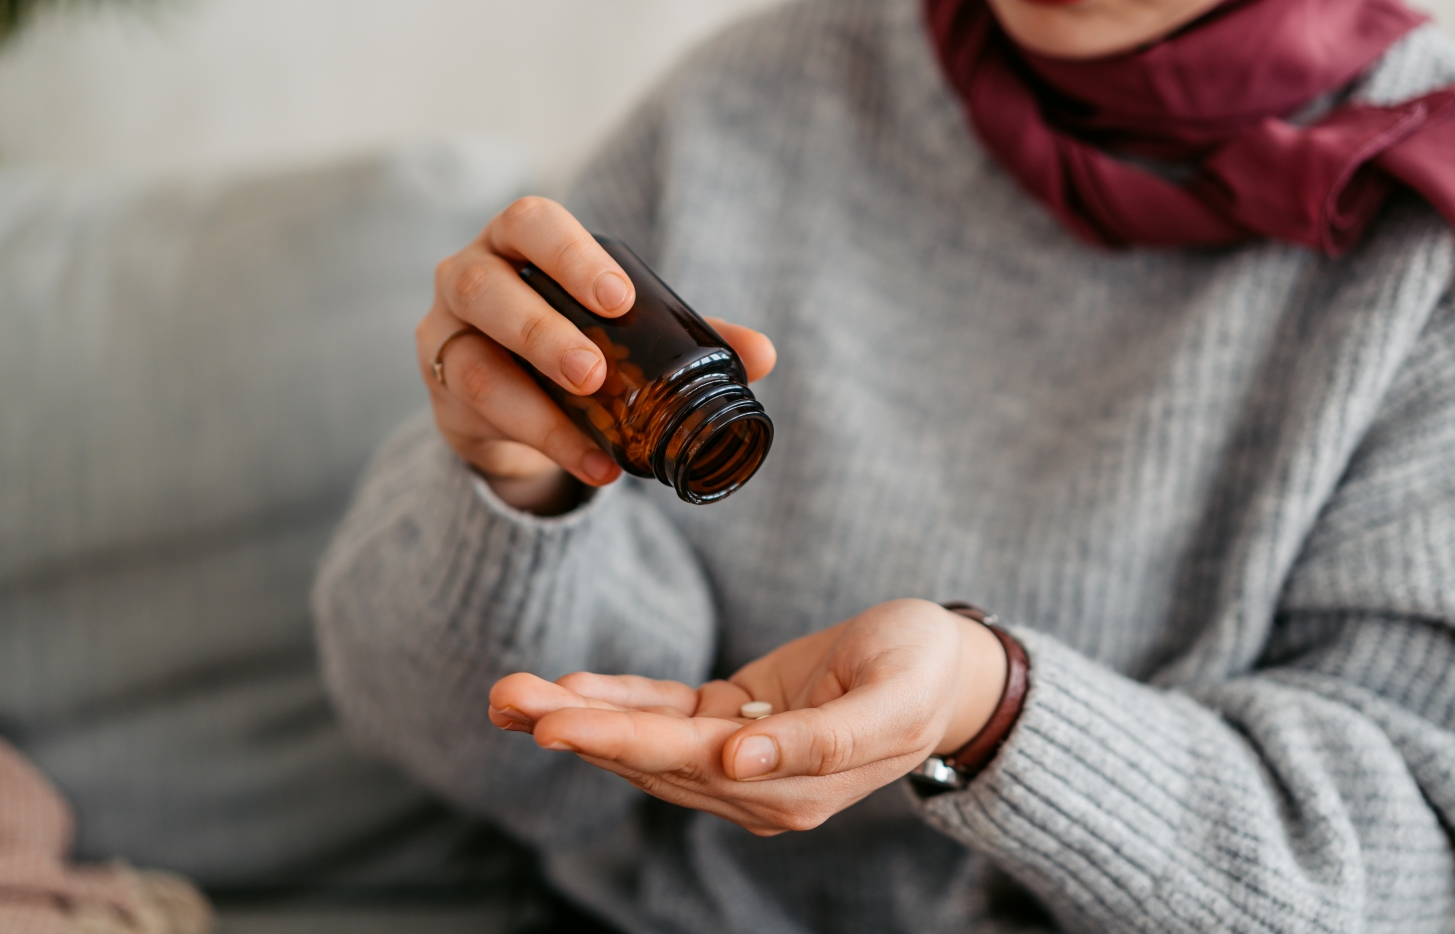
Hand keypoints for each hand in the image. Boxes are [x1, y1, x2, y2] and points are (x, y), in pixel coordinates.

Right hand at [417, 197, 775, 513]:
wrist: (510, 405)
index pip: (530, 223)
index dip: (569, 253)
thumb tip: (764, 354)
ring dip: (533, 391)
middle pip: (483, 282)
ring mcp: (444, 335)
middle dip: (541, 326)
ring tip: (592, 411)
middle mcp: (468, 277)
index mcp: (517, 243)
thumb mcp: (625, 333)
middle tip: (595, 370)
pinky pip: (482, 414)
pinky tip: (593, 464)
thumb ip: (686, 338)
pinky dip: (545, 439)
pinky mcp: (441, 393)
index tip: (618, 298)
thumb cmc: (569, 340)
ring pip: (470, 355)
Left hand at [486, 599, 1006, 834]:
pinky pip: (667, 712)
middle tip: (506, 697)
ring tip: (511, 690)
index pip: (686, 762)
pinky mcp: (737, 718)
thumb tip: (742, 762)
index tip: (553, 723)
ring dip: (578, 715)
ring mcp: (742, 755)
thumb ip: (821, 740)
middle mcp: (755, 782)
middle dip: (573, 726)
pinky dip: (619, 698)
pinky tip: (570, 685)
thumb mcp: (892, 699)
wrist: (949, 669)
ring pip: (646, 739)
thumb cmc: (925, 672)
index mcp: (792, 786)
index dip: (619, 739)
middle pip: (649, 756)